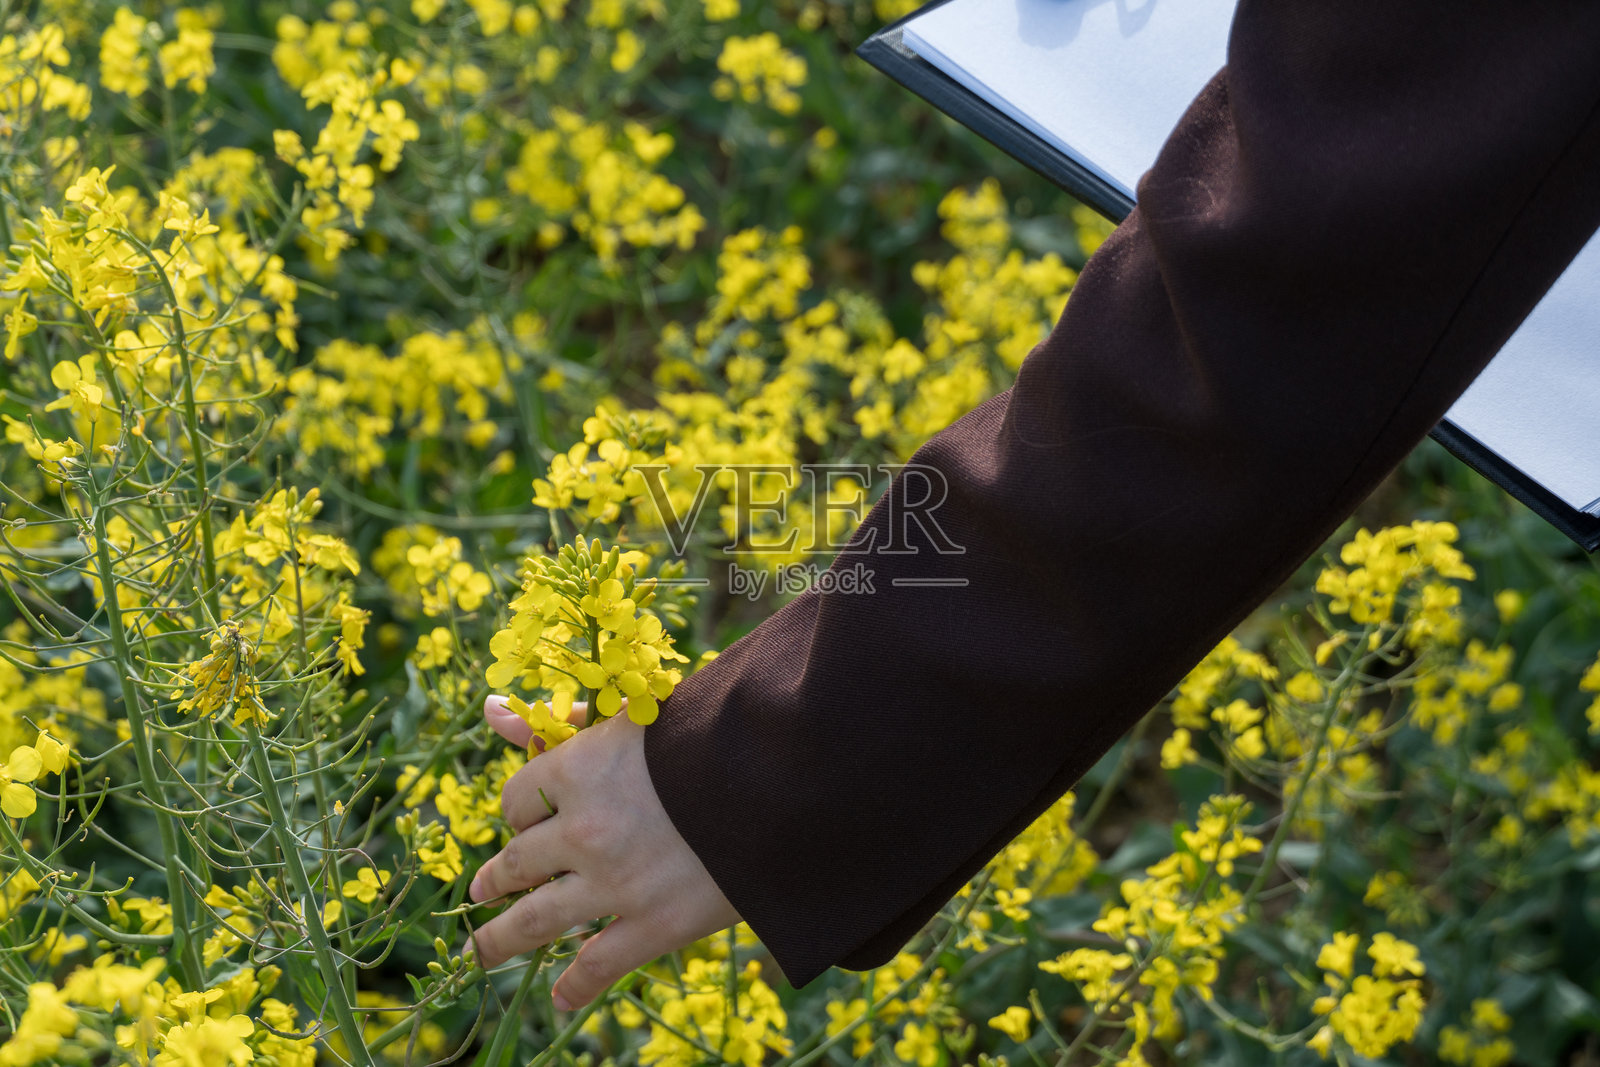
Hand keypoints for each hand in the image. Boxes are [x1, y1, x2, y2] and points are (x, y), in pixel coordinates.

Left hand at [469, 695, 742, 1009]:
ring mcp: (614, 885)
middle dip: (495, 879)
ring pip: (534, 921)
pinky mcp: (653, 927)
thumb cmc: (712, 735)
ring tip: (482, 951)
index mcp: (576, 770)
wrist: (786, 780)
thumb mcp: (635, 716)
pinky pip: (597, 967)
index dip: (520, 811)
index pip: (518, 799)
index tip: (527, 822)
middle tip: (482, 892)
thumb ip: (565, 719)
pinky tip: (561, 997)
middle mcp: (583, 831)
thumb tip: (492, 708)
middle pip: (515, 863)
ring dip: (499, 940)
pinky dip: (573, 986)